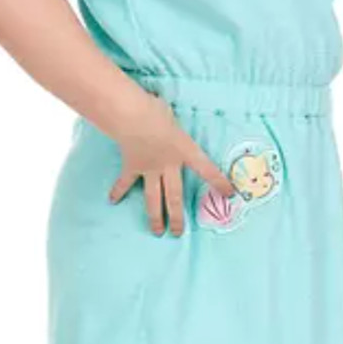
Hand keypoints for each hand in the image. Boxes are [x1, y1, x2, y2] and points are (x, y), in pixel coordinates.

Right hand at [107, 92, 236, 235]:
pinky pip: (125, 182)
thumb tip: (164, 114)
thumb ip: (171, 125)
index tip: (229, 194)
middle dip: (177, 217)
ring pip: (153, 198)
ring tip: (157, 231)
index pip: (206, 169)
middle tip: (178, 233)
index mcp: (184, 151)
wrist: (132, 117)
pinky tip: (113, 201)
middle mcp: (168, 165)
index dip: (219, 182)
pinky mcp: (132, 167)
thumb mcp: (172, 116)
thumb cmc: (155, 110)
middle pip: (175, 196)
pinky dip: (118, 190)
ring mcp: (150, 169)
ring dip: (154, 216)